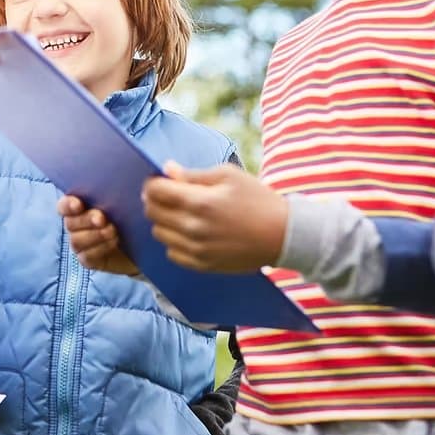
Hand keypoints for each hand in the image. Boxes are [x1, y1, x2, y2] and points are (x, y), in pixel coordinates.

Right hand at [57, 195, 139, 275]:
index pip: (64, 206)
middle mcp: (76, 225)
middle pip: (70, 223)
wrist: (141, 243)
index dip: (67, 205)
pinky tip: (114, 243)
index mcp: (79, 207)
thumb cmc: (129, 216)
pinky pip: (86, 257)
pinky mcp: (88, 260)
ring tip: (113, 231)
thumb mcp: (123, 202)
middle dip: (86, 220)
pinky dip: (100, 249)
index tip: (78, 204)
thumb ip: (113, 194)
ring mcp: (81, 244)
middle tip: (102, 219)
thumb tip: (113, 179)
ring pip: (76, 241)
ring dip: (94, 235)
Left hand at [142, 161, 288, 271]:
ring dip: (163, 220)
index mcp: (199, 202)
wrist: (282, 235)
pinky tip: (188, 232)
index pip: (155, 191)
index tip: (159, 180)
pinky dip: (174, 241)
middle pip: (152, 212)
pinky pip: (172, 253)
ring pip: (158, 233)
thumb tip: (168, 169)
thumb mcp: (228, 176)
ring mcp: (196, 249)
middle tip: (168, 194)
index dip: (152, 182)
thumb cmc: (257, 199)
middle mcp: (193, 228)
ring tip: (181, 213)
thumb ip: (193, 174)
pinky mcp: (202, 265)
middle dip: (155, 199)